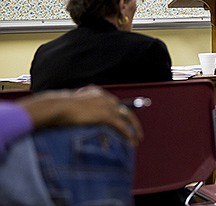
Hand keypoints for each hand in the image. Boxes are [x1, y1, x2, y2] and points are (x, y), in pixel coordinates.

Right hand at [17, 86, 142, 145]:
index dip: (122, 114)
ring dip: (133, 130)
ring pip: (126, 118)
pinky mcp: (105, 115)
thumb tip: (81, 118)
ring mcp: (107, 106)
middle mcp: (106, 98)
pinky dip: (128, 134)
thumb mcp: (72, 106)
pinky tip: (132, 141)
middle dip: (133, 122)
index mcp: (99, 94)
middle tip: (138, 132)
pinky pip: (121, 126)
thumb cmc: (58, 109)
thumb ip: (81, 110)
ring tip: (137, 140)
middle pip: (125, 110)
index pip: (115, 104)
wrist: (56, 107)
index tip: (126, 122)